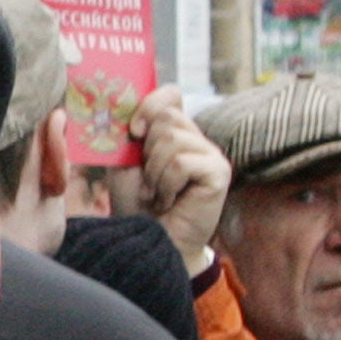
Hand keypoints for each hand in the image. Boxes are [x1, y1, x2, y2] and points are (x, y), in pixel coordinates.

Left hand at [134, 83, 230, 274]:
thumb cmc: (138, 208)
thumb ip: (127, 136)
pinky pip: (181, 162)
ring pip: (172, 139)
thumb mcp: (124, 165)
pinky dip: (166, 184)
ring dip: (154, 172)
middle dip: (147, 151)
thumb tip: (122, 109)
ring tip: (158, 194)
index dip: (149, 106)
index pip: (170, 95)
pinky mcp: (218, 172)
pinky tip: (170, 201)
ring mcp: (211, 155)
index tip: (134, 131)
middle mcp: (197, 140)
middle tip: (150, 181)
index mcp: (176, 133)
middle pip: (167, 117)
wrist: (153, 244)